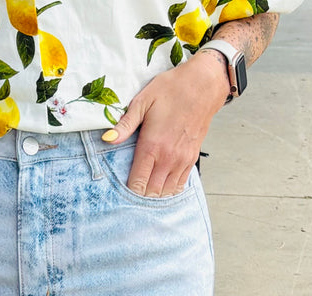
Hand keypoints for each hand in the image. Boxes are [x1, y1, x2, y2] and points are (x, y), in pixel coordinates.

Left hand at [102, 50, 230, 196]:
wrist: (204, 85)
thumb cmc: (173, 89)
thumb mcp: (143, 101)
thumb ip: (125, 124)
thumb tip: (107, 139)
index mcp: (152, 146)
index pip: (137, 183)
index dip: (128, 191)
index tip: (121, 188)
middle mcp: (168, 158)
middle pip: (151, 193)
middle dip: (139, 196)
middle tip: (130, 191)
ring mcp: (182, 161)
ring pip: (166, 193)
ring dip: (154, 195)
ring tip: (144, 189)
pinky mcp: (191, 159)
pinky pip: (179, 185)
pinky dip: (169, 189)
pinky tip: (160, 184)